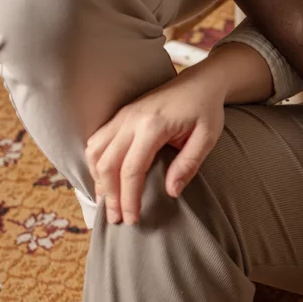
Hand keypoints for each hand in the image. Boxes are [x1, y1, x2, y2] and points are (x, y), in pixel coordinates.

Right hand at [85, 64, 225, 224]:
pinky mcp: (121, 115)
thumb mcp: (207, 138)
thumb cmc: (206, 111)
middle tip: (117, 219)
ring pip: (95, 151)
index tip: (132, 218)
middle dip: (110, 196)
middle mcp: (131, 119)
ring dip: (98, 179)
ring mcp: (122, 115)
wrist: (201, 82)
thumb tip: (171, 192)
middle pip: (108, 164)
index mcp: (153, 125)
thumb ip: (188, 164)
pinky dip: (96, 162)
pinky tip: (105, 179)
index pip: (132, 169)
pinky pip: (97, 140)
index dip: (129, 198)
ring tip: (108, 202)